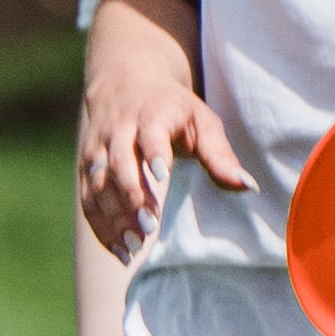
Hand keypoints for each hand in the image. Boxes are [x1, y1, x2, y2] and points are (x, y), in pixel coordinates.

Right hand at [75, 48, 247, 260]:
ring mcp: (97, 150)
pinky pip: (88, 201)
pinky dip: (101, 228)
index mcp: (152, 114)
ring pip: (98, 186)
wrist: (123, 85)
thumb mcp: (202, 121)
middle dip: (131, 196)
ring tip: (135, 246)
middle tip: (150, 226)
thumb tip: (248, 187)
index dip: (154, 153)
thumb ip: (220, 155)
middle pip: (118, 164)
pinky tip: (120, 250)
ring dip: (114, 218)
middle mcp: (118, 130)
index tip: (162, 177)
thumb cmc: (173, 109)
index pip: (149, 133)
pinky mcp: (86, 168)